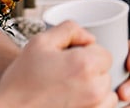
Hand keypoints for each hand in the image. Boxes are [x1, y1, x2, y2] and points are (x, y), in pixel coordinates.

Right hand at [0, 20, 115, 107]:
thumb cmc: (23, 80)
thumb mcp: (41, 41)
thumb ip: (70, 29)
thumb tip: (90, 38)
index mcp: (85, 65)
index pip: (104, 53)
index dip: (86, 54)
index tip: (69, 60)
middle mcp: (95, 89)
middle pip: (106, 73)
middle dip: (91, 71)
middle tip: (65, 75)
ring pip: (106, 93)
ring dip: (94, 89)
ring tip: (68, 90)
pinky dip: (91, 105)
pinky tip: (71, 102)